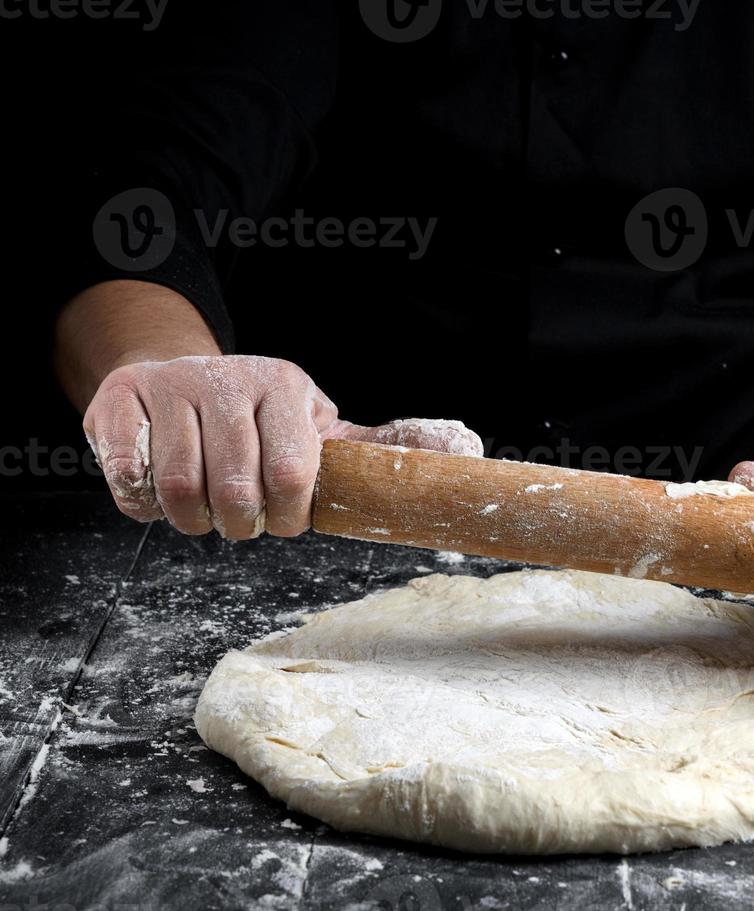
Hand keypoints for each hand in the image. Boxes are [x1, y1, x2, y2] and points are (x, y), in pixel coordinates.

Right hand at [84, 354, 482, 538]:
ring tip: (205, 512)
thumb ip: (381, 447)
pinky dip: (144, 504)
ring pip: (180, 487)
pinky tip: (160, 495)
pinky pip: (128, 476)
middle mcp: (228, 378)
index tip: (284, 522)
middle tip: (241, 520)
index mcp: (285, 387)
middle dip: (240, 524)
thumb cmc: (262, 418)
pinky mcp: (119, 402)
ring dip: (193, 521)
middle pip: (233, 489)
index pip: (292, 473)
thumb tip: (465, 449)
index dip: (287, 516)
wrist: (178, 373)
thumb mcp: (322, 426)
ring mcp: (170, 386)